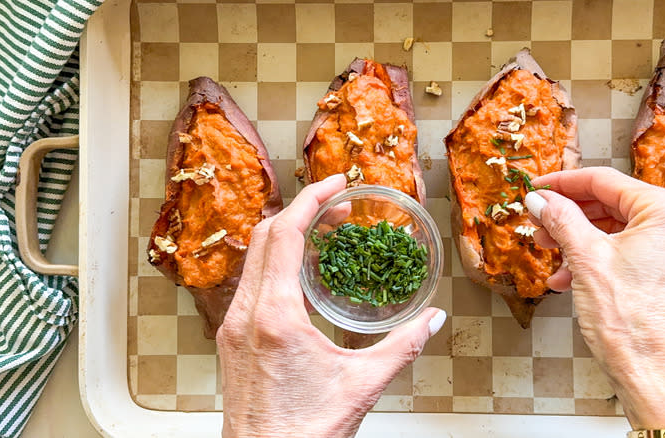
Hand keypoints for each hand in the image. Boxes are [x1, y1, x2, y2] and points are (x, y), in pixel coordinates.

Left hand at [216, 174, 446, 437]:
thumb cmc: (303, 433)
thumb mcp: (362, 385)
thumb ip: (402, 347)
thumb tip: (432, 320)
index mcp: (274, 316)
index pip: (286, 235)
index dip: (311, 199)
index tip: (336, 182)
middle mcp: (245, 314)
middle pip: (265, 236)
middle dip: (303, 211)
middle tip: (338, 206)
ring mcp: (233, 326)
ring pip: (254, 258)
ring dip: (288, 235)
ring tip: (325, 234)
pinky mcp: (233, 340)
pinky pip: (251, 282)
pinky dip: (276, 262)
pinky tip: (305, 275)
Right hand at [526, 167, 664, 429]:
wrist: (657, 378)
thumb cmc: (632, 326)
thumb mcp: (586, 260)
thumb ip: (561, 219)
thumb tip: (541, 199)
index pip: (605, 181)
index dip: (563, 183)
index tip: (537, 188)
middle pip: (614, 205)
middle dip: (571, 216)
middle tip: (539, 224)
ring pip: (622, 230)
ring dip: (582, 239)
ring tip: (551, 253)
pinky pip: (635, 252)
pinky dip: (602, 258)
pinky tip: (572, 276)